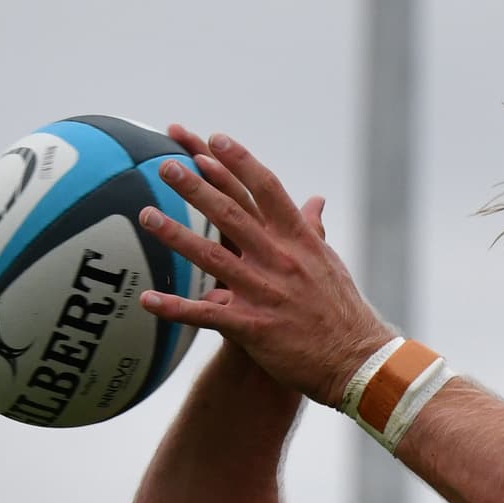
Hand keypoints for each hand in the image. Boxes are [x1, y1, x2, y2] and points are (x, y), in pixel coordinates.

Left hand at [138, 128, 397, 405]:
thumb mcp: (330, 263)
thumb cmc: (342, 311)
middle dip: (197, 187)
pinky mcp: (252, 327)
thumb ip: (313, 229)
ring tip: (146, 215)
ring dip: (177, 236)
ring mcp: (264, 293)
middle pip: (231, 215)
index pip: (265, 190)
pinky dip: (176, 308)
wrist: (357, 362)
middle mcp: (279, 260)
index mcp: (298, 241)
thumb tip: (315, 200)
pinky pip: (206, 315)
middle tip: (166, 165)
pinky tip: (147, 299)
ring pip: (212, 259)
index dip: (238, 163)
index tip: (212, 140)